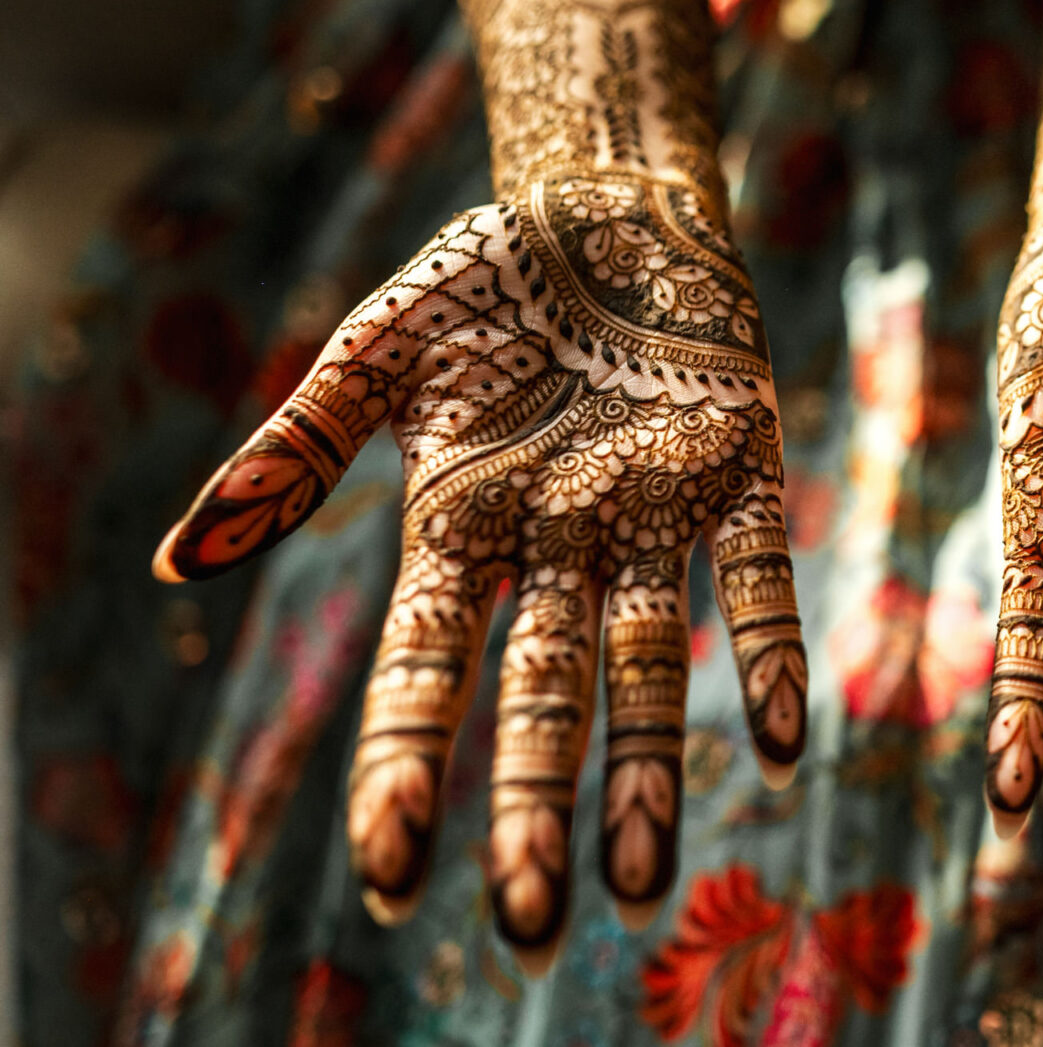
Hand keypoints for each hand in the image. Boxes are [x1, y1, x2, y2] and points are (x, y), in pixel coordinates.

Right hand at [154, 0, 807, 970]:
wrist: (605, 206)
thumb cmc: (482, 281)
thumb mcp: (375, 354)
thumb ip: (294, 452)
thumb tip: (180, 563)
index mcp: (461, 525)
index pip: (427, 668)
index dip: (410, 765)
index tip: (392, 870)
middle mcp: (558, 545)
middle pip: (539, 693)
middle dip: (533, 805)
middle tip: (528, 922)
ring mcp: (650, 513)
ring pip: (646, 661)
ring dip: (648, 769)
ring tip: (642, 885)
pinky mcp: (737, 470)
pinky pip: (757, 575)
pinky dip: (764, 653)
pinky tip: (775, 741)